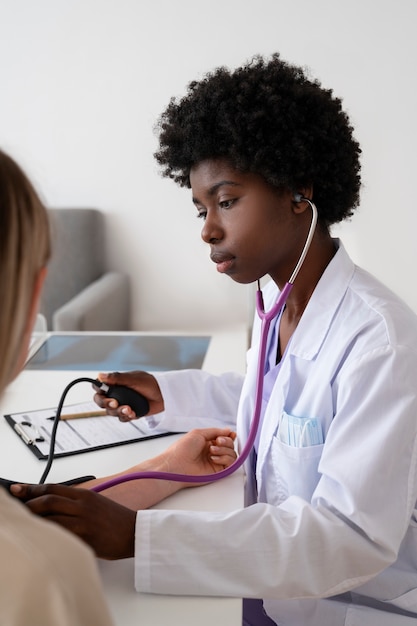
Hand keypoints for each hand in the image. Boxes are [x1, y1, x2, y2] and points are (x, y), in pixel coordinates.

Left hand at [10, 483, 135, 559]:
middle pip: (48, 500)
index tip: (16, 489)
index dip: (31, 488)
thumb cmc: (114, 520)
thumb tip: (49, 504)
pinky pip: (61, 535)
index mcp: (84, 495)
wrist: (134, 533)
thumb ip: (74, 502)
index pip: (52, 488)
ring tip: (24, 523)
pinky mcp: (86, 537)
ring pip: (51, 518)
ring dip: (34, 520)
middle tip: (16, 508)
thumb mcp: (95, 503)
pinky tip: (40, 537)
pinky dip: (48, 535)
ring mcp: (84, 521)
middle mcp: (83, 505)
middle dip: (28, 504)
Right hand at [94, 370, 163, 420]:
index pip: (99, 387)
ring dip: (118, 411)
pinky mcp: (129, 412)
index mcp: (116, 383)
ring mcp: (122, 403)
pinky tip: (133, 413)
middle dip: (107, 404)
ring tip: (129, 409)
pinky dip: (126, 416)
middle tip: (115, 403)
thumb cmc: (151, 383)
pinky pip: (121, 418)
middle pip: (101, 402)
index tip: (104, 393)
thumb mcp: (133, 379)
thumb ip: (116, 378)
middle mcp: (117, 393)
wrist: (164, 395)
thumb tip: (100, 376)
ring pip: (111, 412)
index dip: (98, 391)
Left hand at [163, 427, 236, 485]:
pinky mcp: (218, 471)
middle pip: (230, 445)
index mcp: (208, 442)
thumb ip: (215, 431)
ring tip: (212, 451)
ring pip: (232, 454)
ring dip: (224, 450)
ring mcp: (216, 461)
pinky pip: (230, 464)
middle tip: (217, 441)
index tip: (231, 434)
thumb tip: (228, 430)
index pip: (225, 438)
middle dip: (226, 441)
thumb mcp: (199, 433)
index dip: (229, 436)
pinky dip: (225, 458)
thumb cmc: (183, 449)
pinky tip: (213, 458)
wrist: (177, 464)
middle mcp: (213, 451)